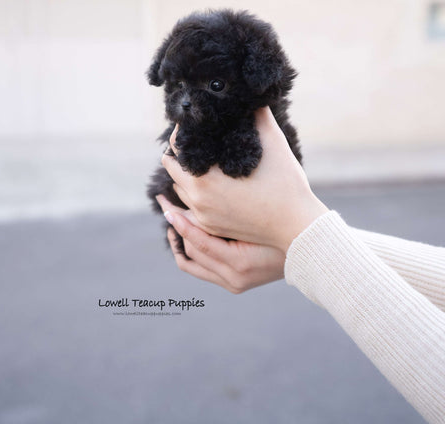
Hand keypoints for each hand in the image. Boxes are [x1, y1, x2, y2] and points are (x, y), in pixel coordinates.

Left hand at [156, 195, 285, 292]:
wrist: (310, 248)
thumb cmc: (286, 222)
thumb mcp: (256, 213)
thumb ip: (227, 207)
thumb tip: (196, 190)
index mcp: (240, 262)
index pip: (199, 241)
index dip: (180, 222)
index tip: (166, 206)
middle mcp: (234, 278)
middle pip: (192, 250)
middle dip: (177, 226)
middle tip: (165, 203)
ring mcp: (233, 284)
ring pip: (192, 262)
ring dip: (179, 239)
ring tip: (170, 217)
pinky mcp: (233, 283)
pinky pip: (200, 269)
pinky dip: (189, 252)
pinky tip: (183, 234)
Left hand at [161, 106, 327, 253]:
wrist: (298, 227)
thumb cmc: (286, 185)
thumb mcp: (273, 143)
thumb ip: (259, 115)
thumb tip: (250, 95)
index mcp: (205, 180)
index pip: (176, 149)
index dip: (181, 132)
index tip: (192, 123)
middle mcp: (198, 200)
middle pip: (172, 169)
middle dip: (181, 151)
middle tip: (196, 138)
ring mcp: (203, 217)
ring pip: (179, 189)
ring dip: (185, 172)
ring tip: (200, 157)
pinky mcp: (212, 227)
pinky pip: (191, 206)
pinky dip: (193, 191)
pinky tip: (207, 180)